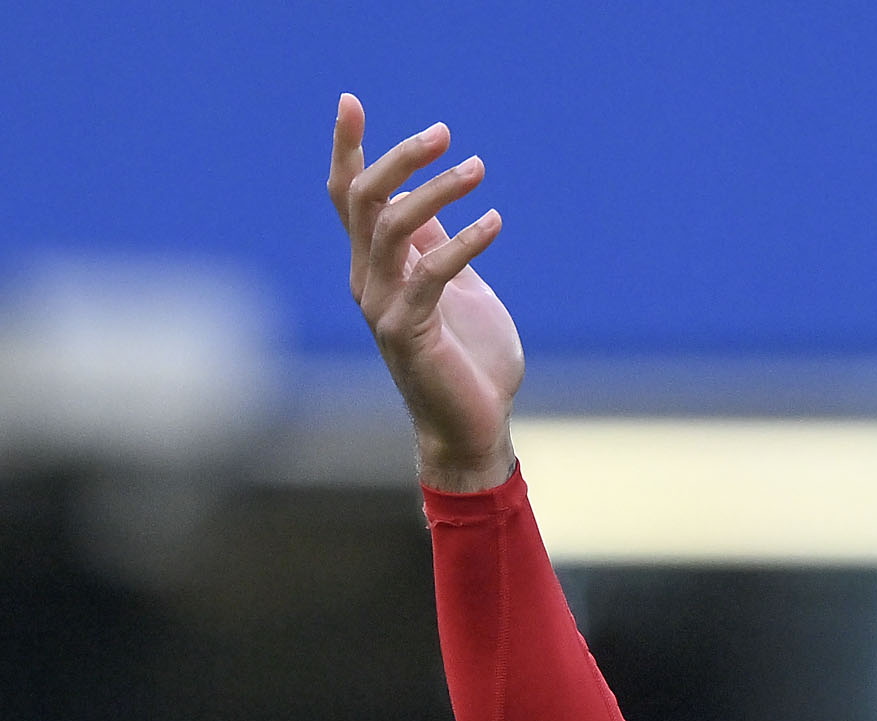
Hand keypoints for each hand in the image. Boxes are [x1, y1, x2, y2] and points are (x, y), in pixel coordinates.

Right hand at [328, 94, 523, 490]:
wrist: (474, 428)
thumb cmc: (469, 361)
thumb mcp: (457, 288)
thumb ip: (437, 245)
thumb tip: (426, 197)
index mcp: (375, 267)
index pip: (349, 197)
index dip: (346, 149)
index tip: (350, 101)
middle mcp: (368, 281)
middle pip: (364, 200)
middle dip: (398, 159)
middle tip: (443, 132)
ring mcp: (384, 306)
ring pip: (393, 228)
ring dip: (437, 192)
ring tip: (479, 170)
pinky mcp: (409, 332)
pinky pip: (430, 273)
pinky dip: (464, 241)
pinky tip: (495, 222)